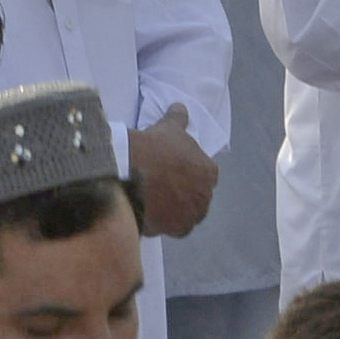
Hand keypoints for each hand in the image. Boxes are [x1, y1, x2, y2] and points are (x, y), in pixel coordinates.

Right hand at [127, 112, 215, 237]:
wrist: (130, 172)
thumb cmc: (154, 147)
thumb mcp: (168, 127)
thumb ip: (179, 118)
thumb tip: (180, 107)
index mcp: (209, 172)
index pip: (205, 173)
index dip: (190, 169)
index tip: (174, 166)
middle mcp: (205, 198)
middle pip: (197, 195)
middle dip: (185, 191)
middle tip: (164, 182)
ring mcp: (190, 216)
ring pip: (186, 214)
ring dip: (176, 209)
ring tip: (156, 198)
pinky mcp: (173, 231)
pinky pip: (171, 228)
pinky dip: (164, 222)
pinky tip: (150, 210)